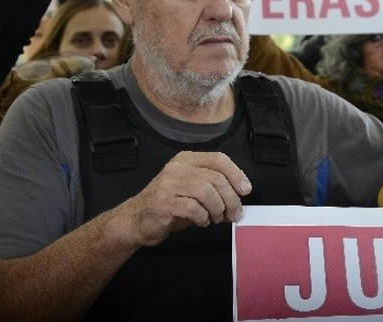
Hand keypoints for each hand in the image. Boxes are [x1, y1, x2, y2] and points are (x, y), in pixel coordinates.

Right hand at [116, 151, 251, 246]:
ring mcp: (168, 184)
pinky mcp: (163, 203)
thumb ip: (214, 186)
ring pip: (206, 192)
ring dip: (218, 209)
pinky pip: (193, 208)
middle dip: (231, 199)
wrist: (136, 220)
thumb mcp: (194, 189)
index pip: (219, 159)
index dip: (237, 174)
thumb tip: (241, 193)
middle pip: (216, 178)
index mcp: (187, 159)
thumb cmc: (171, 204)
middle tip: (234, 213)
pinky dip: (203, 218)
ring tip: (217, 218)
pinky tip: (202, 222)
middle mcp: (177, 168)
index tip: (245, 191)